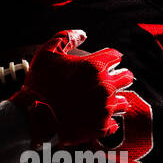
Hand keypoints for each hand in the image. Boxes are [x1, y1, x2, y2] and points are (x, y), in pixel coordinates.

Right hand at [10, 29, 133, 145]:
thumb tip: (83, 34)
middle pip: (127, 77)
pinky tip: (98, 118)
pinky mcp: (102, 127)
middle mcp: (104, 87)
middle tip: (110, 79)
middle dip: (120, 76)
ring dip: (116, 100)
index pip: (116, 55)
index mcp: (94, 66)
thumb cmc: (39, 84)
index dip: (110, 57)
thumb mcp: (46, 53)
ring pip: (123, 102)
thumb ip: (65, 38)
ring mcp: (105, 108)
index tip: (105, 61)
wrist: (34, 118)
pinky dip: (107, 121)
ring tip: (104, 101)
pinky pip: (114, 124)